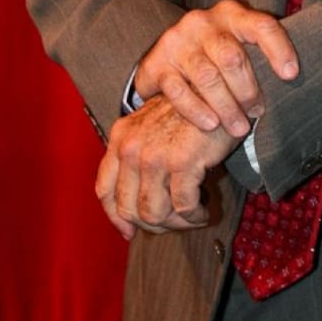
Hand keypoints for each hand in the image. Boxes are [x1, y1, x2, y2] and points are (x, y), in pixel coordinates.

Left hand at [95, 94, 236, 240]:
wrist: (217, 89)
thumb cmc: (188, 109)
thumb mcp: (151, 125)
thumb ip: (136, 155)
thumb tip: (132, 203)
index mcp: (121, 137)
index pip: (105, 190)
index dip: (116, 217)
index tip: (129, 231)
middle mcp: (132, 148)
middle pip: (129, 209)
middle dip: (153, 224)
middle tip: (173, 223)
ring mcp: (155, 156)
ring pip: (154, 213)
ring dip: (175, 224)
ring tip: (190, 217)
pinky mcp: (182, 162)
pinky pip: (183, 207)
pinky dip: (194, 216)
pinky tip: (203, 212)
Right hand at [135, 0, 298, 137]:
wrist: (164, 56)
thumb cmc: (216, 54)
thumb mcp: (238, 44)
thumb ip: (259, 54)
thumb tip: (294, 81)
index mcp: (232, 14)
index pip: (261, 26)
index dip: (279, 49)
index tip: (291, 75)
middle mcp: (204, 22)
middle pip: (233, 56)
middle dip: (248, 89)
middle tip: (258, 111)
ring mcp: (178, 41)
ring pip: (207, 77)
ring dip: (227, 107)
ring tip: (239, 128)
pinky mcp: (157, 63)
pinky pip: (178, 91)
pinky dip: (197, 111)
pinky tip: (211, 125)